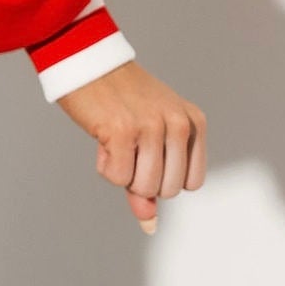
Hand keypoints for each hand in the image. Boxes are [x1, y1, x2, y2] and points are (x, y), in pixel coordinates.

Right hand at [56, 58, 206, 233]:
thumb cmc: (120, 100)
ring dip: (124, 173)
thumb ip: (152, 181)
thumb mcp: (149, 136)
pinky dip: (106, 166)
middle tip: (129, 146)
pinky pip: (118, 178)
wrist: (89, 61)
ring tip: (116, 141)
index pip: (190, 183)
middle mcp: (179, 124)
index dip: (163, 177)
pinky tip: (103, 138)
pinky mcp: (123, 131)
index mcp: (195, 123)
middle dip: (142, 178)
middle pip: (167, 190)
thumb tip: (150, 224)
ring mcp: (153, 127)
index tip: (148, 152)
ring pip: (145, 187)